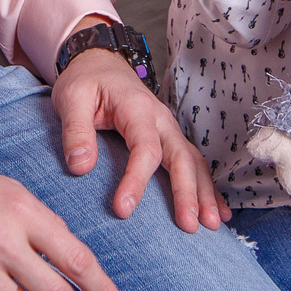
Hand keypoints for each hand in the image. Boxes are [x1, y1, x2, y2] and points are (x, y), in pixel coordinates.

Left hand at [54, 45, 231, 232]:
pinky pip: (195, 163)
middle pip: (180, 157)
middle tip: (189, 226)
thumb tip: (81, 168)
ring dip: (205, 193)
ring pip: (194, 162)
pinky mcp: (170, 138)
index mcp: (137, 108)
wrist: (99, 64)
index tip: (123, 209)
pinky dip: (208, 188)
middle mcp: (161, 119)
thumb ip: (75, 131)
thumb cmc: (85, 82)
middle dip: (187, 192)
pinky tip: (218, 212)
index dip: (136, 180)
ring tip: (212, 225)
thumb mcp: (71, 99)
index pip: (144, 148)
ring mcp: (169, 129)